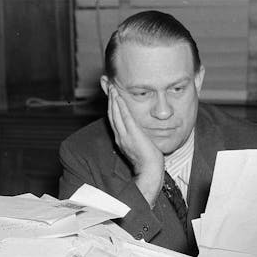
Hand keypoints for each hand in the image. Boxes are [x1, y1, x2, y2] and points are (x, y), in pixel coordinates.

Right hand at [106, 85, 163, 204]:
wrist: (150, 170)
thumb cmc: (148, 161)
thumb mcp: (140, 146)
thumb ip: (137, 138)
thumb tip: (139, 133)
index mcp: (121, 139)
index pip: (114, 119)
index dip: (112, 106)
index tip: (111, 95)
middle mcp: (120, 136)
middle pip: (112, 114)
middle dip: (109, 99)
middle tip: (107, 86)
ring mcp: (125, 135)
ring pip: (116, 114)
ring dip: (113, 99)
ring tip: (111, 87)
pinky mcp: (132, 133)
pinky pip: (124, 116)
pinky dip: (120, 106)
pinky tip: (118, 97)